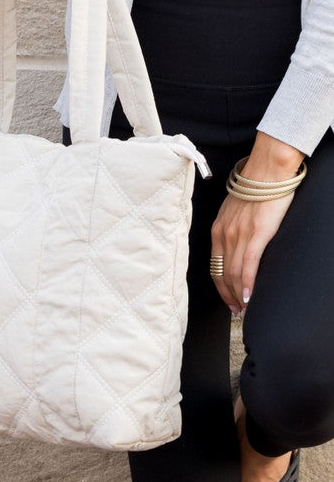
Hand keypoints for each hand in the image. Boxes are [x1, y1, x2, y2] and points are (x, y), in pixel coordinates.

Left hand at [210, 132, 304, 313]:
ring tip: (244, 307)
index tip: (227, 298)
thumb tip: (236, 245)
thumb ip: (231, 228)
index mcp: (218, 229)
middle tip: (236, 310)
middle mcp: (224, 234)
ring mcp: (239, 235)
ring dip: (238, 294)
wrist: (267, 171)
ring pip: (234, 273)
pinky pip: (249, 265)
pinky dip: (247, 283)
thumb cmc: (253, 188)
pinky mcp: (257, 233)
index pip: (214, 266)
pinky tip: (249, 296)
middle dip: (227, 295)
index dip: (220, 286)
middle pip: (222, 273)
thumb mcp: (233, 210)